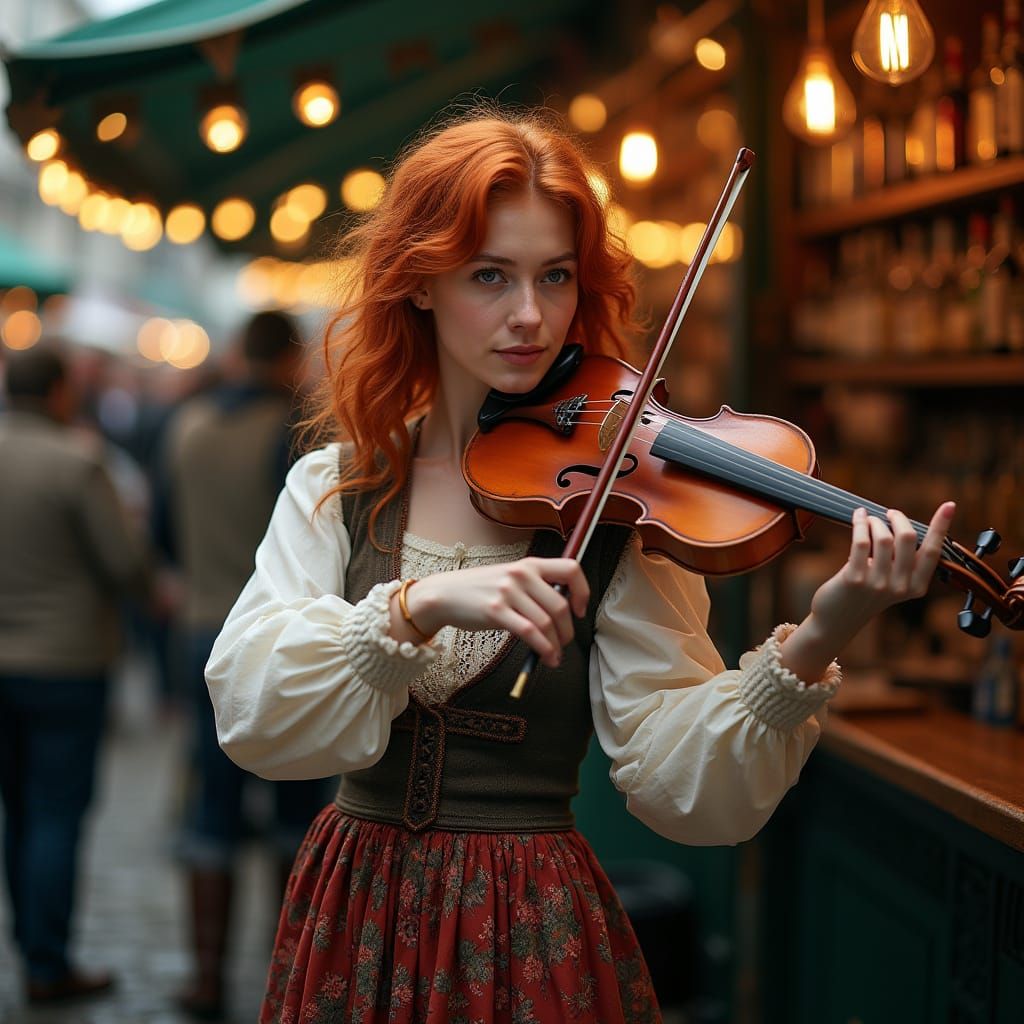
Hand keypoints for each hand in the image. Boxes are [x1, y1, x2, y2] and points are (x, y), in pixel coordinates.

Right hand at [391, 557, 589, 667]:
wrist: (445, 594)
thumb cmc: (481, 589)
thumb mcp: (510, 578)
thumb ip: (535, 588)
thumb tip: (562, 613)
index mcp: (529, 564)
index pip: (571, 569)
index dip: (582, 591)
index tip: (579, 610)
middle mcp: (521, 575)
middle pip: (560, 605)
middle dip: (568, 631)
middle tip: (565, 643)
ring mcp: (508, 592)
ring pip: (546, 622)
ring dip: (556, 644)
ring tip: (555, 655)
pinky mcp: (496, 611)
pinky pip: (530, 633)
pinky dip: (544, 649)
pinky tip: (546, 657)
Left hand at [811, 502, 954, 634]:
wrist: (838, 618)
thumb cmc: (865, 593)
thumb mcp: (893, 581)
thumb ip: (903, 560)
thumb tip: (902, 524)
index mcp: (917, 586)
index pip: (933, 550)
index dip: (941, 526)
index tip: (949, 505)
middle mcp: (901, 587)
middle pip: (908, 538)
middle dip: (898, 518)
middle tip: (889, 513)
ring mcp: (878, 584)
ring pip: (884, 537)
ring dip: (875, 522)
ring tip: (869, 519)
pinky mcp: (854, 579)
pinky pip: (861, 542)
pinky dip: (860, 523)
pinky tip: (858, 517)